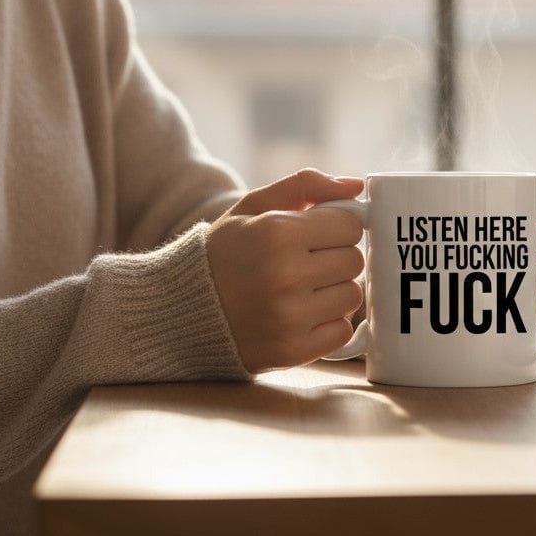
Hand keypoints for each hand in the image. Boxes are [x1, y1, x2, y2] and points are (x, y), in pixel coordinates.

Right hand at [206, 169, 364, 372]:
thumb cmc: (225, 251)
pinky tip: (299, 314)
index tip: (316, 234)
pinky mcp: (292, 351)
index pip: (350, 226)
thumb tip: (356, 186)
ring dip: (334, 291)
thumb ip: (305, 185)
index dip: (336, 227)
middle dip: (335, 257)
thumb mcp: (254, 206)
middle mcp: (286, 276)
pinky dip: (327, 323)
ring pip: (352, 296)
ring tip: (300, 288)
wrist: (180, 310)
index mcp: (277, 233)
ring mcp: (290, 317)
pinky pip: (342, 331)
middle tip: (306, 261)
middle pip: (354, 261)